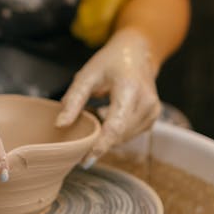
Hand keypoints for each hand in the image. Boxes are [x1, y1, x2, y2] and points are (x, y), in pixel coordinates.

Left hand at [55, 28, 161, 163]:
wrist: (138, 53)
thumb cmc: (110, 62)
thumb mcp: (87, 75)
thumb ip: (74, 100)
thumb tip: (60, 125)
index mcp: (130, 89)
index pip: (115, 126)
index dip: (100, 146)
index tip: (84, 160)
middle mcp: (147, 103)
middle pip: (119, 135)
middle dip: (98, 140)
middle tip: (79, 133)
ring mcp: (153, 112)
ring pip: (124, 137)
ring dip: (106, 134)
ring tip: (95, 113)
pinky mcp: (153, 119)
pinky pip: (130, 134)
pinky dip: (116, 130)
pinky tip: (106, 114)